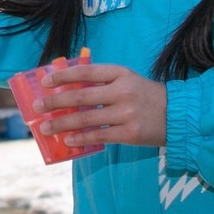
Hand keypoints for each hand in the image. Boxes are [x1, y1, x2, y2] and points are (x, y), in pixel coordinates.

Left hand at [36, 63, 167, 146]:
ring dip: (62, 123)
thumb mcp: (127, 80)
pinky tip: (67, 140)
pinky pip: (98, 136)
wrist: (177, 115)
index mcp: (120, 73)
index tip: (44, 81)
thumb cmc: (145, 96)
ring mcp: (126, 113)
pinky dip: (80, 138)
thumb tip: (67, 90)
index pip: (85, 72)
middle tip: (37, 107)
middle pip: (81, 96)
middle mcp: (122, 91)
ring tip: (45, 127)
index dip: (63, 76)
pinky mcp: (129, 133)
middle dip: (55, 102)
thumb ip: (102, 83)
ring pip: (86, 118)